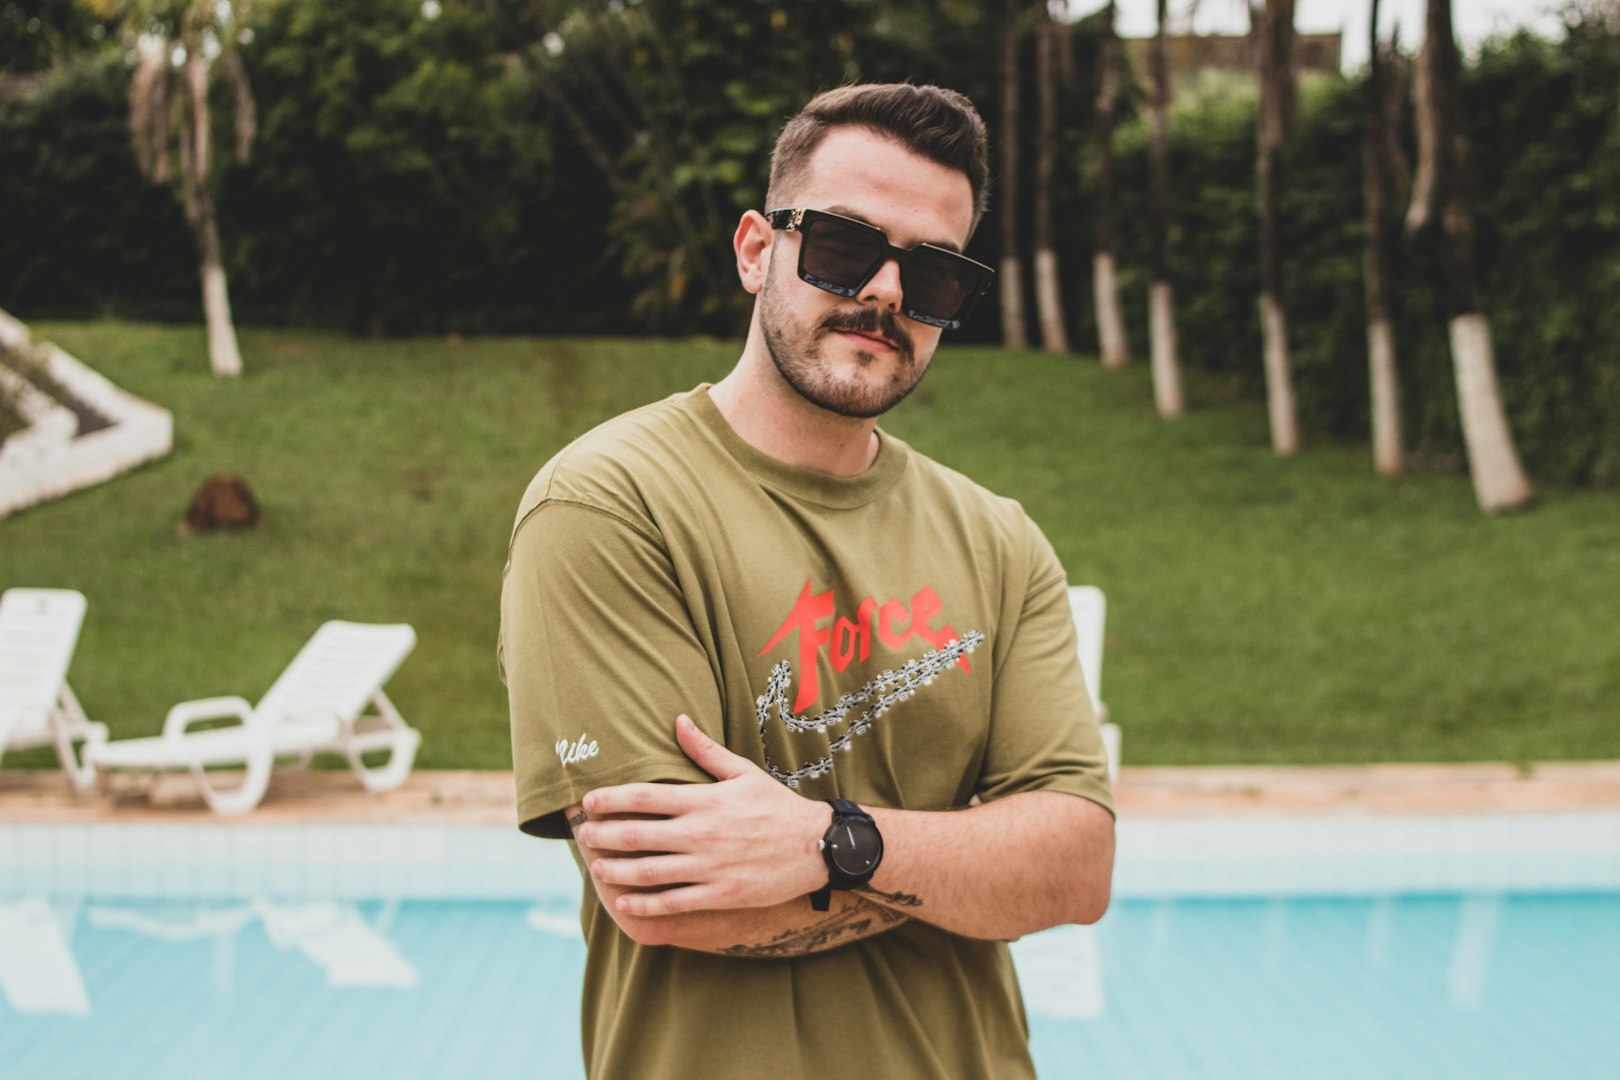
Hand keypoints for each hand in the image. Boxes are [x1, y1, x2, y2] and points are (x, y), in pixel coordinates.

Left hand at [576, 715, 829, 917]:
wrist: (817, 845)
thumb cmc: (777, 806)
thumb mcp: (743, 772)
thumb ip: (705, 750)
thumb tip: (678, 720)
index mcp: (704, 800)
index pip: (644, 797)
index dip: (610, 799)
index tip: (588, 802)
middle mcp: (701, 833)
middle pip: (637, 835)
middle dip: (603, 836)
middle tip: (582, 836)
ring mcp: (709, 867)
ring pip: (648, 872)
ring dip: (615, 871)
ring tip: (596, 868)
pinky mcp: (721, 894)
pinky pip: (673, 902)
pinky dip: (645, 904)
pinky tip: (624, 903)